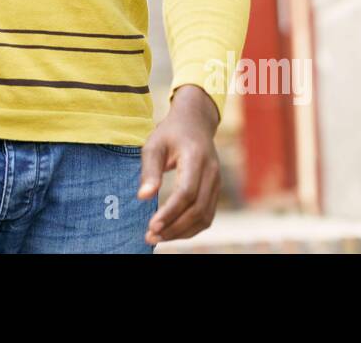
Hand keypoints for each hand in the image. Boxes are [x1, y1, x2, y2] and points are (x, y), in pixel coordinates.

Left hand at [138, 85, 221, 245]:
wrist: (195, 122)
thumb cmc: (170, 133)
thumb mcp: (154, 144)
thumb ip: (149, 170)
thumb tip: (143, 197)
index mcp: (196, 157)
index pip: (187, 192)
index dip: (171, 212)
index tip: (152, 226)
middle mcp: (212, 172)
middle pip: (198, 209)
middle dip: (174, 227)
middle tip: (150, 237)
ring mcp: (217, 182)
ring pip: (205, 216)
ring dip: (182, 232)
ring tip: (159, 238)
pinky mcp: (216, 190)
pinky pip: (207, 215)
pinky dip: (191, 228)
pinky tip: (173, 231)